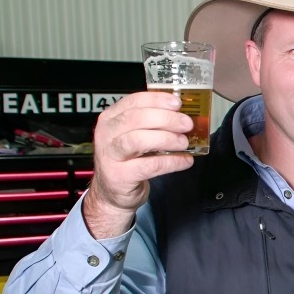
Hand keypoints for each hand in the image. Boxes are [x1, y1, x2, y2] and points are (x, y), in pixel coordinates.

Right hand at [83, 92, 194, 237]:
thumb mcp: (135, 136)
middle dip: (166, 118)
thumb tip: (182, 115)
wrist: (112, 192)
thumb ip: (152, 124)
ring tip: (184, 142)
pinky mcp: (120, 176)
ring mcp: (110, 155)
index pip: (133, 101)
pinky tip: (185, 160)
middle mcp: (107, 134)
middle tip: (187, 124)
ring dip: (166, 139)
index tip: (177, 103)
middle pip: (136, 118)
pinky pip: (149, 165)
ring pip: (138, 140)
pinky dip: (171, 162)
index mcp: (111, 118)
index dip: (157, 100)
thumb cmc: (128, 160)